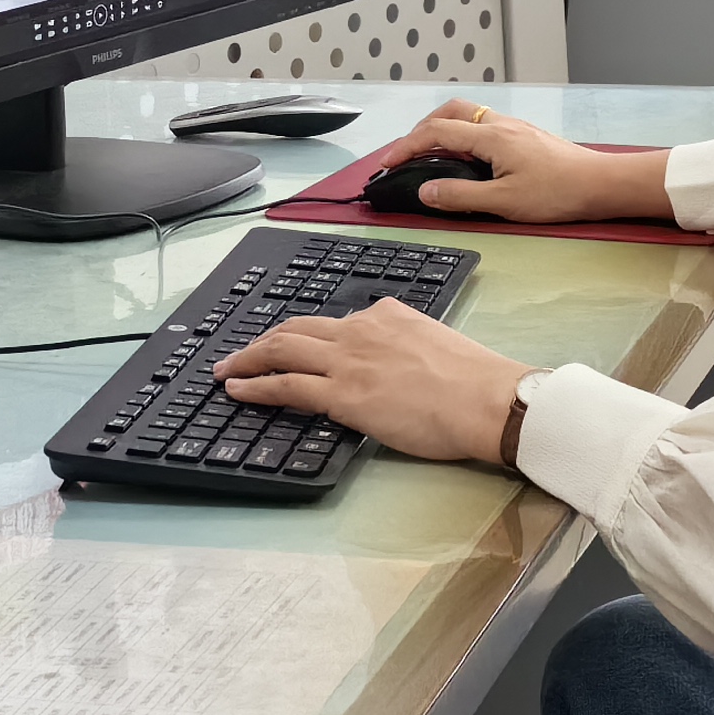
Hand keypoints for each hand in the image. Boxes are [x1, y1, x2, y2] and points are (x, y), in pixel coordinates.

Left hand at [216, 299, 527, 464]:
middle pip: (297, 328)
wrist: (486, 399)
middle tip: (240, 352)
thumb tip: (396, 366)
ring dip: (247, 359)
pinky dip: (255, 386)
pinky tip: (237, 390)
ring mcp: (348, 361)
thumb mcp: (437, 345)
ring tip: (226, 369)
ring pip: (281, 350)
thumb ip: (407, 347)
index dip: (307, 336)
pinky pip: (285, 386)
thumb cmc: (475, 382)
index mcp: (387, 315)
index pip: (336, 323)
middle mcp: (361, 330)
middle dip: (263, 340)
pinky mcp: (342, 395)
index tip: (292, 344)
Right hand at [370, 105, 670, 223]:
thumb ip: (460, 196)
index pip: (436, 133)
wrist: (600, 184)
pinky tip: (466, 157)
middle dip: (421, 129)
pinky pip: (483, 126)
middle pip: (449, 112)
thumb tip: (425, 191)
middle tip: (407, 152)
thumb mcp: (504, 201)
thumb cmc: (559, 192)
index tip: (389, 162)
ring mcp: (514, 128)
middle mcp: (500, 125)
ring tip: (431, 153)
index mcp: (491, 137)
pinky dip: (462, 134)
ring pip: (467, 116)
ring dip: (442, 129)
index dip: (407, 146)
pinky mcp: (524, 137)